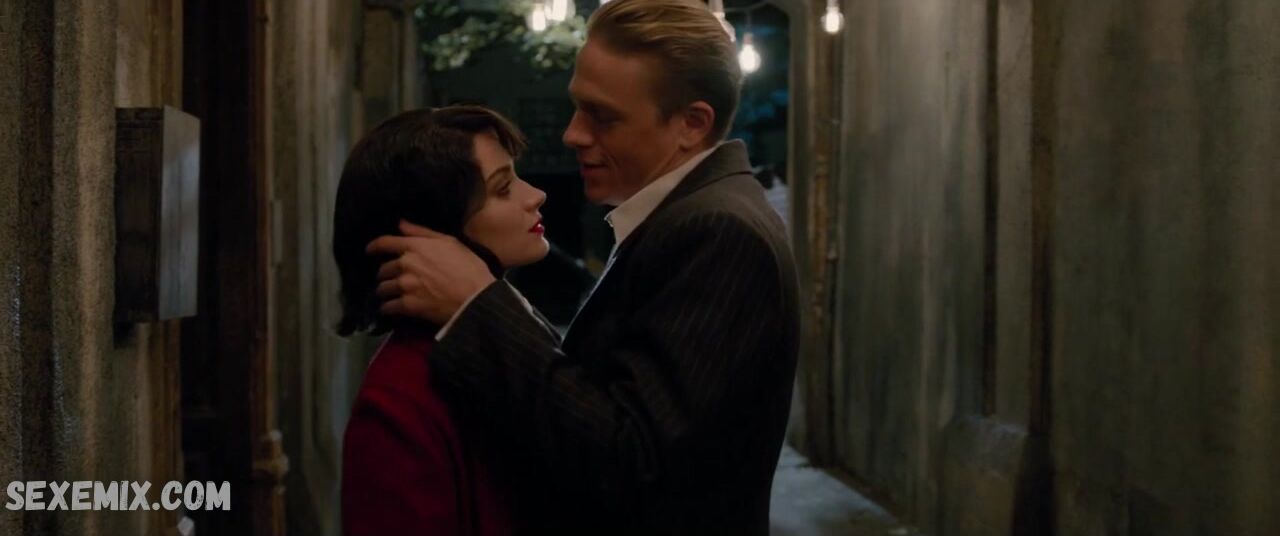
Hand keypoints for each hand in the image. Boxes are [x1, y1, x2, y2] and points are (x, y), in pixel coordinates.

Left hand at [365, 220, 496, 324]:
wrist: (475, 298)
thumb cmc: (468, 267)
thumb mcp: (450, 242)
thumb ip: (423, 232)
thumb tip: (401, 223)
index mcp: (416, 247)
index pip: (385, 243)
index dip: (373, 246)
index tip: (368, 251)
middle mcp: (406, 264)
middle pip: (383, 269)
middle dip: (385, 274)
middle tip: (390, 278)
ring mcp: (405, 286)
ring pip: (383, 288)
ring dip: (385, 291)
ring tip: (389, 295)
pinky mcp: (407, 305)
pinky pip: (388, 307)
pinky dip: (387, 308)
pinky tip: (390, 309)